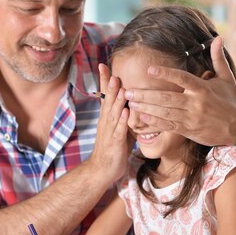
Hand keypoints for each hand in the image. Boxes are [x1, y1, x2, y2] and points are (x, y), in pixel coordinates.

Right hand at [87, 64, 132, 183]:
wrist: (102, 169)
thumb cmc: (112, 149)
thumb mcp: (119, 128)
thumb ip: (124, 115)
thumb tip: (133, 102)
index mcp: (107, 117)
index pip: (104, 95)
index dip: (104, 81)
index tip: (103, 65)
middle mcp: (106, 121)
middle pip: (107, 100)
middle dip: (109, 86)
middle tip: (110, 71)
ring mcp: (110, 131)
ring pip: (113, 113)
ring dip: (116, 100)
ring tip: (119, 87)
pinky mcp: (115, 142)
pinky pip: (120, 130)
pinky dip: (123, 121)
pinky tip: (127, 113)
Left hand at [124, 37, 235, 146]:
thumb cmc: (232, 101)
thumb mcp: (227, 79)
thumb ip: (218, 59)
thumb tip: (217, 38)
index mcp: (204, 88)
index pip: (182, 78)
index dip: (166, 73)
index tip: (150, 69)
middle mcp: (196, 103)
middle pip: (167, 97)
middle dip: (146, 94)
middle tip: (128, 91)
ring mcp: (191, 118)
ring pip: (164, 112)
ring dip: (145, 107)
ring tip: (130, 102)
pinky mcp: (189, 130)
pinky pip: (168, 126)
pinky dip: (154, 121)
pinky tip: (141, 117)